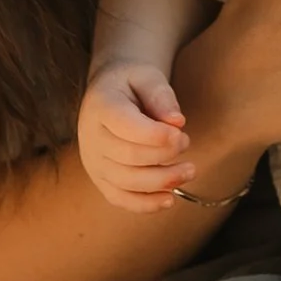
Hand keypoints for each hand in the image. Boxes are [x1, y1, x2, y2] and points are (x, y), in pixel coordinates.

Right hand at [79, 60, 195, 212]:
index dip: (156, 136)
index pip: (126, 127)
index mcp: (100, 106)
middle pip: (129, 157)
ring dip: (162, 181)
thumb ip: (161, 96)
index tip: (182, 134)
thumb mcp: (146, 76)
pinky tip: (169, 199)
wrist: (108, 92)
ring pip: (126, 182)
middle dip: (164, 155)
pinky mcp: (100, 179)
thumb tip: (177, 122)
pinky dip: (145, 204)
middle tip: (187, 142)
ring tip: (189, 171)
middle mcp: (90, 137)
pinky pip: (120, 199)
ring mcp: (93, 162)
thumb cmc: (131, 82)